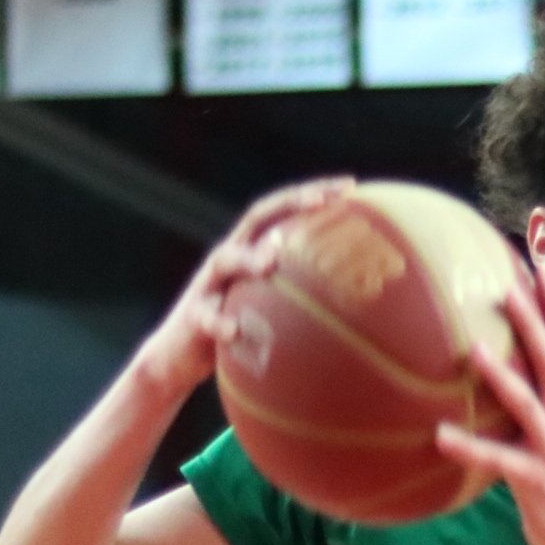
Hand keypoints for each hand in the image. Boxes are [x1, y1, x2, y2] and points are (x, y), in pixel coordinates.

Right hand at [137, 178, 355, 393]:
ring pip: (225, 260)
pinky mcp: (192, 318)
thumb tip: (366, 307)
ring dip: (249, 258)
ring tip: (271, 262)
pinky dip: (219, 323)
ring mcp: (207, 285)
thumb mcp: (273, 311)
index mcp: (252, 251)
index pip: (284, 211)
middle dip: (289, 204)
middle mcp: (229, 259)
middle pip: (256, 218)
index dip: (313, 194)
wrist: (178, 357)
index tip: (351, 187)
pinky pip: (205, 317)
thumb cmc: (240, 333)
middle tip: (321, 201)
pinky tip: (234, 331)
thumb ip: (305, 299)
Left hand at [435, 275, 544, 544]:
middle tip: (508, 285)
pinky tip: (440, 437)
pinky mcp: (539, 480)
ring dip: (502, 374)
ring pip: (530, 402)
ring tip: (473, 348)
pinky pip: (500, 460)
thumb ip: (529, 410)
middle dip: (534, 320)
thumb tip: (493, 382)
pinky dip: (470, 447)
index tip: (538, 265)